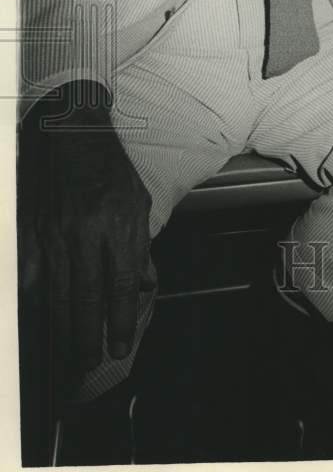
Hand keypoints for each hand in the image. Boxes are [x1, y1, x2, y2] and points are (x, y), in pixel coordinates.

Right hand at [21, 84, 151, 371]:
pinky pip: (31, 276)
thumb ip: (137, 246)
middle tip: (90, 363)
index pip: (120, 286)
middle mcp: (84, 232)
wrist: (72, 133)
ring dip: (63, 327)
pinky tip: (43, 317)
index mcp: (117, 223)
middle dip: (88, 337)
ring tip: (69, 351)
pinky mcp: (32, 230)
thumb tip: (137, 286)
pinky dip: (38, 300)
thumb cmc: (110, 168)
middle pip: (84, 298)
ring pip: (55, 293)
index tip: (120, 346)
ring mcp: (53, 233)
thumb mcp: (138, 202)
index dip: (120, 322)